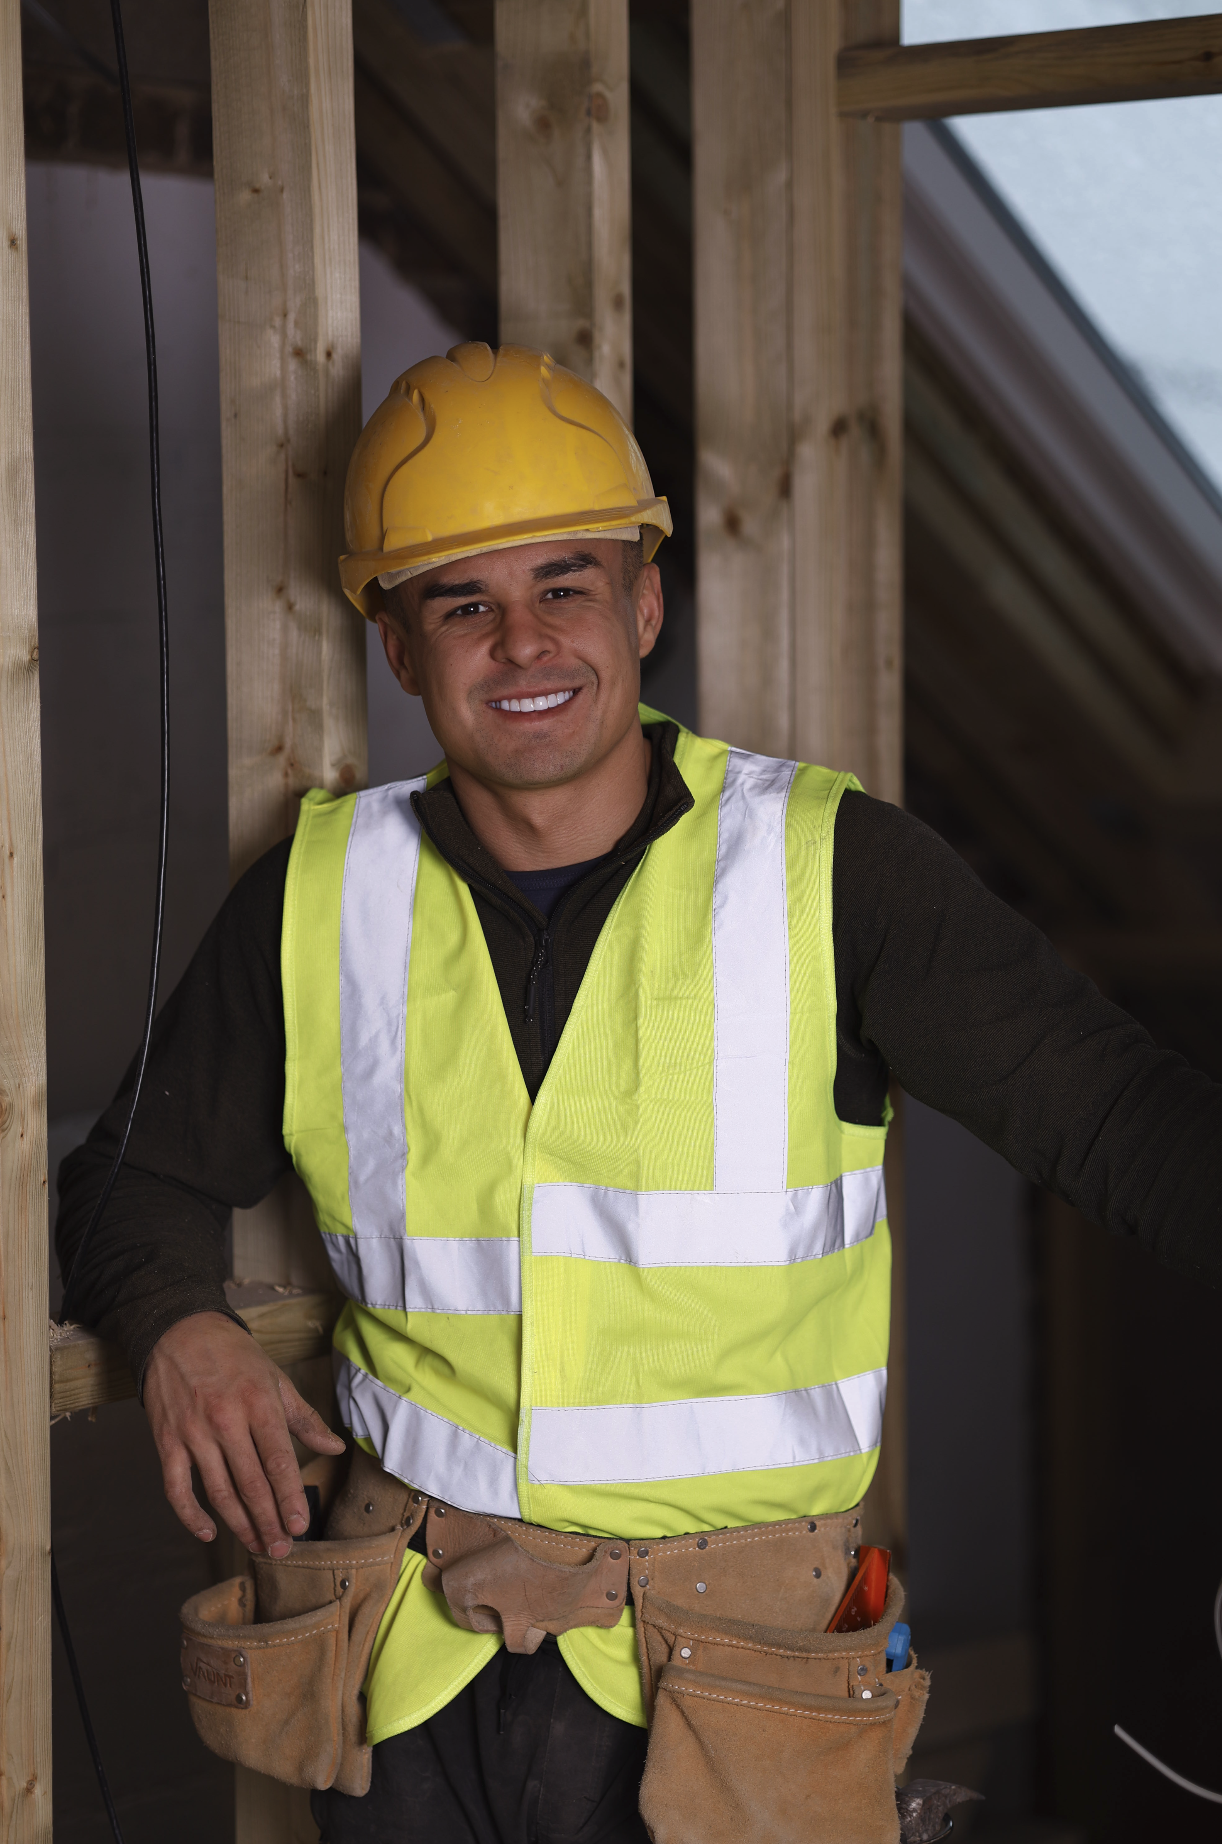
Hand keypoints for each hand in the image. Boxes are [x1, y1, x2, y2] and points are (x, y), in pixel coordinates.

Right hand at [143, 1311, 345, 1558]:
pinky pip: (177, 1488)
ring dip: (239, 1524)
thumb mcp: (275, 1378)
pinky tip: (209, 1531)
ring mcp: (193, 1433)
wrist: (179, 1331)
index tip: (300, 1526)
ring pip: (218, 1491)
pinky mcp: (167, 1442)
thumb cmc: (234, 1356)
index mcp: (258, 1404)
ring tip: (257, 1545)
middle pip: (250, 1483)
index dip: (290, 1498)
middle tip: (281, 1549)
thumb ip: (305, 1418)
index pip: (278, 1461)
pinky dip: (190, 1515)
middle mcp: (226, 1421)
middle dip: (268, 1521)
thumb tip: (334, 1448)